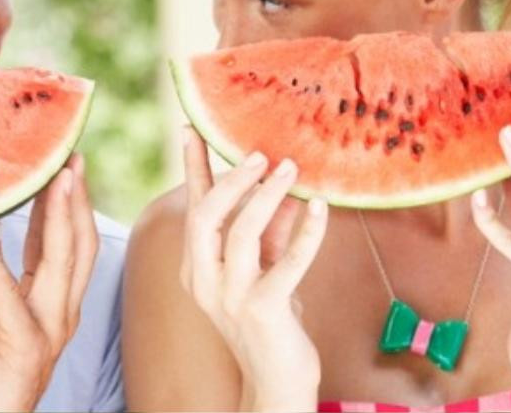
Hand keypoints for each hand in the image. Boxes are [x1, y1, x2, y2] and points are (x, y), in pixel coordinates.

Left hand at [0, 153, 98, 412]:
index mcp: (47, 299)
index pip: (59, 242)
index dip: (61, 203)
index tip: (60, 165)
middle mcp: (58, 310)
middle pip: (76, 245)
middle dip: (75, 201)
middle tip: (71, 161)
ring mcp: (48, 328)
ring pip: (62, 262)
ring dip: (58, 218)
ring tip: (55, 182)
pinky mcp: (26, 345)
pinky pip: (12, 297)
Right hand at [180, 130, 328, 411]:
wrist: (276, 381)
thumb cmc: (270, 321)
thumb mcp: (261, 269)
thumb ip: (266, 231)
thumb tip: (284, 185)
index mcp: (195, 267)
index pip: (193, 208)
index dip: (192, 167)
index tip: (192, 128)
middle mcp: (203, 280)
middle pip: (206, 216)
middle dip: (231, 179)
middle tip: (258, 153)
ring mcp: (230, 297)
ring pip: (241, 232)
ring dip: (267, 195)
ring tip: (290, 168)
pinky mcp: (264, 311)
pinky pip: (286, 263)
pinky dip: (305, 232)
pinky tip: (318, 208)